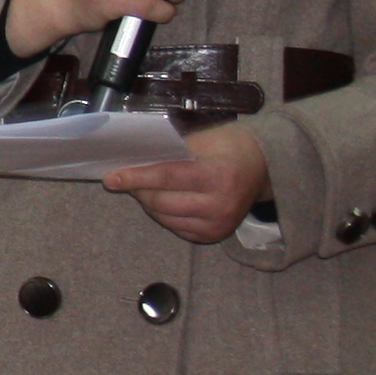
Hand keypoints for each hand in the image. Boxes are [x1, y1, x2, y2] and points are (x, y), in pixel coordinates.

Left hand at [106, 118, 269, 243]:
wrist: (264, 166)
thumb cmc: (229, 145)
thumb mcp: (202, 139)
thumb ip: (170, 152)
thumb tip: (132, 162)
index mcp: (217, 175)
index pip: (167, 178)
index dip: (136, 177)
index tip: (111, 178)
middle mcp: (220, 204)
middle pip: (162, 202)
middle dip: (139, 189)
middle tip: (128, 177)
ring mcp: (218, 224)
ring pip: (165, 218)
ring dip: (149, 202)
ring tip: (147, 187)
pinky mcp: (215, 235)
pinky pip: (177, 228)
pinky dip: (164, 214)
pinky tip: (166, 200)